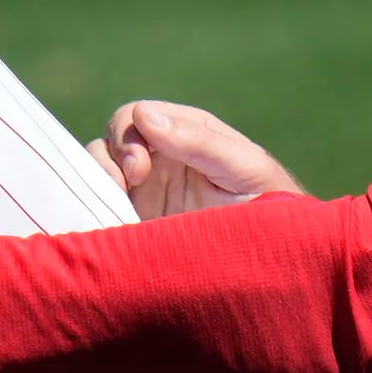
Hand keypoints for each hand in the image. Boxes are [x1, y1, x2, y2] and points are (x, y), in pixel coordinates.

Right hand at [91, 101, 306, 219]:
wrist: (275, 257)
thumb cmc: (269, 202)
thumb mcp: (241, 165)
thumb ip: (196, 141)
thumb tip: (144, 115)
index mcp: (185, 133)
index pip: (137, 116)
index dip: (129, 135)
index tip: (139, 168)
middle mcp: (160, 157)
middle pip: (112, 139)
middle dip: (110, 158)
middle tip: (127, 184)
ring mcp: (146, 190)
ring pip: (100, 170)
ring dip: (98, 180)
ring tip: (115, 205)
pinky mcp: (138, 223)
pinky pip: (103, 208)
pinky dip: (96, 210)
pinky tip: (110, 224)